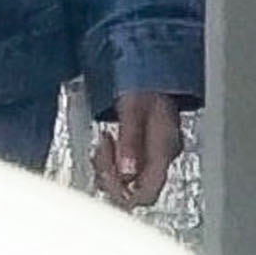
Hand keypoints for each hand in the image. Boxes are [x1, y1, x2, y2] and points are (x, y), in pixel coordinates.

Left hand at [93, 92, 182, 208]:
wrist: (151, 73)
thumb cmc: (144, 84)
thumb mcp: (133, 106)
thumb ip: (131, 139)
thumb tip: (126, 172)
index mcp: (165, 149)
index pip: (147, 193)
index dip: (123, 192)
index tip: (104, 173)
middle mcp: (163, 157)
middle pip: (137, 190)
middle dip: (112, 175)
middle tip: (100, 151)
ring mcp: (156, 155)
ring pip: (131, 181)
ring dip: (110, 168)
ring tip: (103, 144)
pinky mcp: (147, 150)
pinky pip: (129, 168)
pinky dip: (113, 161)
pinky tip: (108, 144)